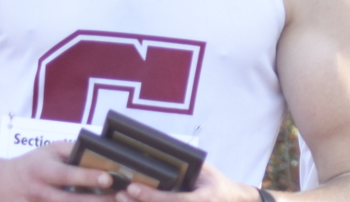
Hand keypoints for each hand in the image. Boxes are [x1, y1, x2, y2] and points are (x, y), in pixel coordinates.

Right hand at [0, 142, 114, 200]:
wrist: (4, 184)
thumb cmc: (34, 163)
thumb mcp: (50, 150)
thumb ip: (73, 149)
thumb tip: (101, 149)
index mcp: (44, 171)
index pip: (68, 175)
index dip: (88, 177)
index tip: (109, 178)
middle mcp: (41, 193)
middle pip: (71, 200)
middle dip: (97, 200)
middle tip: (122, 196)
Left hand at [118, 163, 257, 201]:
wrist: (230, 200)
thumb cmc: (216, 183)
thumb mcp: (206, 171)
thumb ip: (187, 166)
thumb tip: (162, 153)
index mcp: (202, 199)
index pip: (172, 200)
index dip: (150, 195)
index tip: (132, 187)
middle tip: (120, 194)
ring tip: (121, 199)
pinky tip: (133, 201)